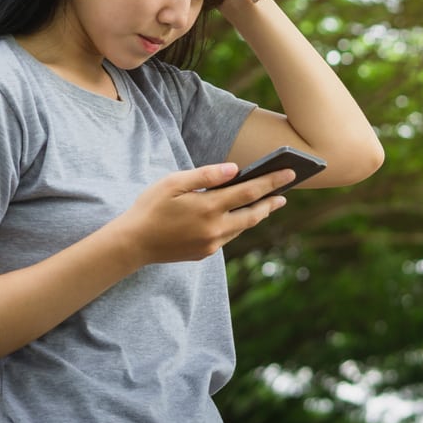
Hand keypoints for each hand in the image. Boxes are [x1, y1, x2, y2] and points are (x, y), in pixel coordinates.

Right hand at [113, 163, 293, 264]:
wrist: (133, 244)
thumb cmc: (150, 207)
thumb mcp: (173, 183)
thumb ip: (205, 175)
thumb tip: (235, 169)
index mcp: (208, 207)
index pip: (249, 191)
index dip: (272, 181)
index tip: (289, 173)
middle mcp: (215, 228)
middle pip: (253, 213)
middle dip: (271, 201)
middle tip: (286, 193)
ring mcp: (211, 244)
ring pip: (243, 227)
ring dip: (257, 214)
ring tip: (268, 203)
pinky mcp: (205, 253)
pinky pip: (228, 236)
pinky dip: (238, 224)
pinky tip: (240, 216)